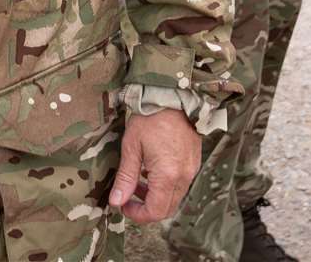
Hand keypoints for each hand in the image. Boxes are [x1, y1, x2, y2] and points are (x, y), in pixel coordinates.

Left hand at [108, 108, 200, 223]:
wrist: (172, 96)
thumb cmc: (150, 118)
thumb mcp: (131, 147)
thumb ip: (126, 178)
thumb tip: (116, 201)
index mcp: (167, 175)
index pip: (155, 212)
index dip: (137, 214)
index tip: (123, 205)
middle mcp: (184, 175)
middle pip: (167, 209)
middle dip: (146, 208)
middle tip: (128, 196)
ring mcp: (192, 168)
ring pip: (174, 197)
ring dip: (156, 197)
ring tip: (138, 181)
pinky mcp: (194, 161)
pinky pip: (181, 184)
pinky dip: (166, 185)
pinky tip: (152, 170)